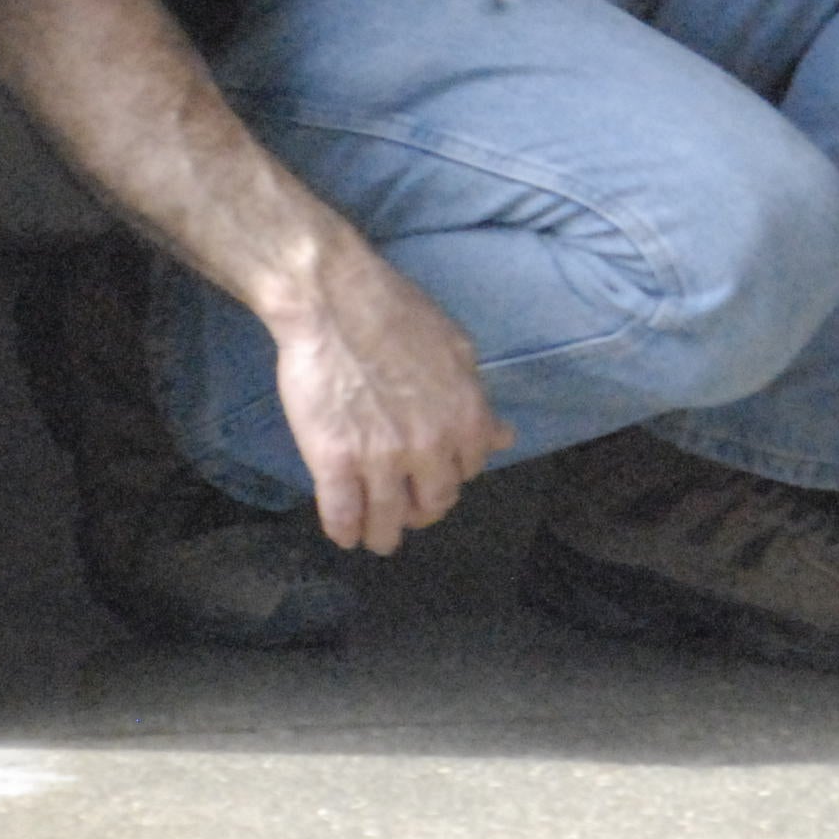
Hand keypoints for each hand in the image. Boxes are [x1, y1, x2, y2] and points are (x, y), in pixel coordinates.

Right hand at [263, 240, 509, 553]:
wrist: (336, 300)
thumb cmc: (398, 314)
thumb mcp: (458, 351)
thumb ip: (477, 402)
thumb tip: (504, 438)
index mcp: (466, 420)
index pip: (469, 471)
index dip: (451, 476)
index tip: (434, 478)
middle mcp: (430, 447)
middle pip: (433, 504)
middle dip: (421, 512)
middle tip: (406, 512)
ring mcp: (381, 458)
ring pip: (387, 519)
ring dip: (382, 534)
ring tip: (377, 538)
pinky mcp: (334, 462)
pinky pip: (342, 515)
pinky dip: (344, 531)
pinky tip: (344, 534)